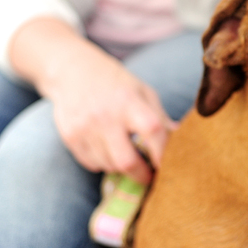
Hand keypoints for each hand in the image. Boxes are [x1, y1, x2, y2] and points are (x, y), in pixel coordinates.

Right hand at [46, 52, 176, 184]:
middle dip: (141, 175)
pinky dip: (103, 162)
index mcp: (129, 100)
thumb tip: (178, 138)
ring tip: (126, 154)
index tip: (167, 164)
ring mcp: (85, 128)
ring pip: (109, 165)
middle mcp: (106, 116)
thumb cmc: (115, 82)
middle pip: (126, 161)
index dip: (161, 152)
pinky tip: (107, 148)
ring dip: (121, 166)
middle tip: (149, 176)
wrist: (72, 71)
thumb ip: (159, 116)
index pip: (152, 130)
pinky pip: (91, 164)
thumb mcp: (142, 90)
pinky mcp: (70, 137)